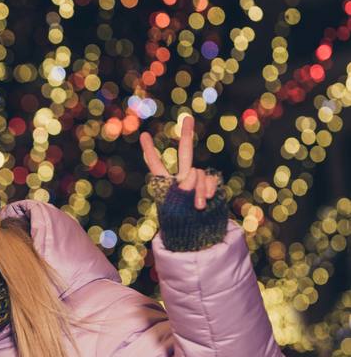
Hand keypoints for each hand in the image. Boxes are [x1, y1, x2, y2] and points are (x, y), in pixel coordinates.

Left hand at [140, 116, 229, 251]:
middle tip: (187, 117)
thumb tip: (196, 178)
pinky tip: (204, 203)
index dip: (150, 151)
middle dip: (188, 135)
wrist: (196, 239)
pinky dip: (208, 191)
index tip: (145, 135)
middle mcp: (182, 179)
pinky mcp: (212, 188)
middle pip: (185, 153)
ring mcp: (199, 183)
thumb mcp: (174, 207)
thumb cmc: (179, 226)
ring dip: (197, 190)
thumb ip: (183, 189)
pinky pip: (210, 182)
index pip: (156, 165)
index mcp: (165, 185)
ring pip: (198, 173)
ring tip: (196, 206)